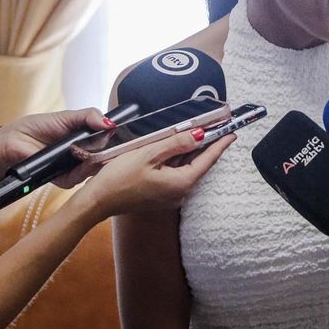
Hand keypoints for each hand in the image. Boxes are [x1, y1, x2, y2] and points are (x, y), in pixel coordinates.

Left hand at [0, 107, 116, 188]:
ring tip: (90, 150)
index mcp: (86, 139)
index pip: (108, 142)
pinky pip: (77, 179)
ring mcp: (74, 168)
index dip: (117, 141)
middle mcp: (83, 155)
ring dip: (94, 161)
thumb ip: (90, 116)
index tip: (124, 136)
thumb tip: (111, 123)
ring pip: (93, 170)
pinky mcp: (62, 180)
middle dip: (109, 152)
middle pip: (105, 158)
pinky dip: (81, 171)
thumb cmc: (38, 127)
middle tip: (107, 143)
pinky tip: (81, 161)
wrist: (12, 142)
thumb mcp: (67, 117)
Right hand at [73, 127, 232, 219]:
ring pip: (187, 169)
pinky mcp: (160, 194)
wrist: (97, 201)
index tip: (232, 132)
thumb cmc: (119, 178)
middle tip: (218, 127)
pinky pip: (176, 174)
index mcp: (180, 183)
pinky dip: (180, 159)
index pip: (207, 160)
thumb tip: (199, 135)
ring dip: (193, 151)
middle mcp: (179, 193)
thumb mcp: (148, 154)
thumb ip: (175, 143)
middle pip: (199, 164)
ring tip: (201, 132)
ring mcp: (169, 196)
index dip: (220, 144)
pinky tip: (179, 147)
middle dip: (208, 145)